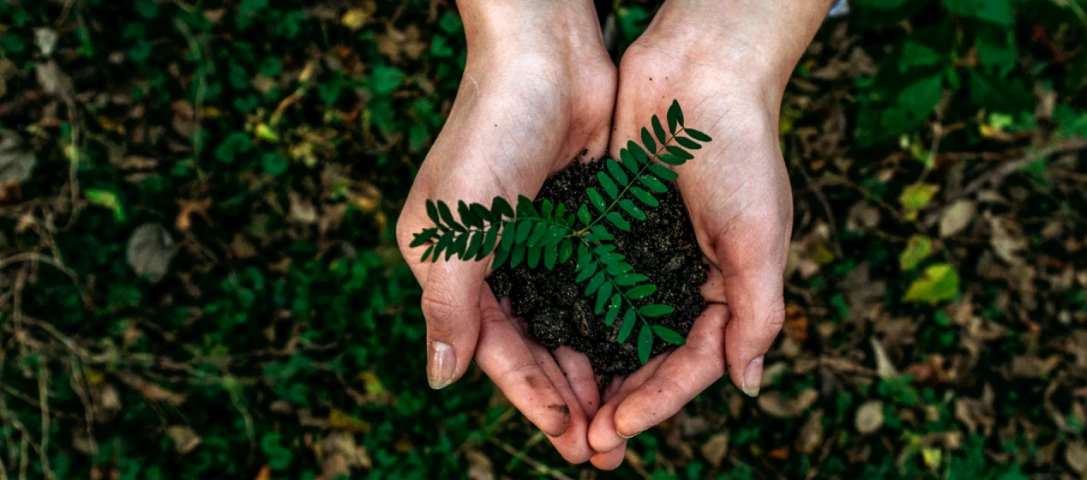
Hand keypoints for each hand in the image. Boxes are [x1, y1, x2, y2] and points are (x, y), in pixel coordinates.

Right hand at [395, 0, 614, 462]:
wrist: (547, 54)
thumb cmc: (491, 132)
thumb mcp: (458, 225)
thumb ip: (448, 304)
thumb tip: (440, 380)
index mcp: (450, 266)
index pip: (493, 349)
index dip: (530, 396)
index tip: (569, 437)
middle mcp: (491, 261)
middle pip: (532, 347)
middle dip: (566, 399)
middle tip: (604, 449)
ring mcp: (536, 243)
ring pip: (567, 325)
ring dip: (592, 371)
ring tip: (624, 417)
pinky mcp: (577, 224)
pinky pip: (595, 289)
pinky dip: (612, 325)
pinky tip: (638, 356)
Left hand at [585, 0, 831, 467]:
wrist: (699, 71)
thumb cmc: (740, 151)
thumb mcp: (759, 238)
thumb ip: (757, 313)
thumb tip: (748, 386)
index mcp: (727, 289)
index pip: (691, 364)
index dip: (656, 402)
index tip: (615, 430)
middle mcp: (684, 280)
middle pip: (649, 358)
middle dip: (619, 403)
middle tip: (583, 445)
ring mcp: (645, 256)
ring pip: (613, 330)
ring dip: (590, 372)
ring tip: (560, 412)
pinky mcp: (610, 228)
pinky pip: (587, 285)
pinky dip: (569, 317)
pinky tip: (543, 345)